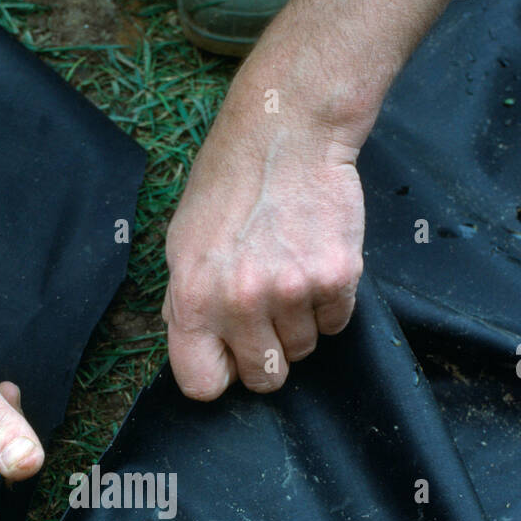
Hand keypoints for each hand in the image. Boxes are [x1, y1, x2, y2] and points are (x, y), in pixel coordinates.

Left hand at [163, 40, 364, 398]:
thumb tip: (199, 352)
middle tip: (266, 316)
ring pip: (304, 350)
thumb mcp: (183, 246)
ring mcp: (293, 292)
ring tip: (288, 274)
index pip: (202, 386)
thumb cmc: (228, 187)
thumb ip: (187, 305)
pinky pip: (337, 323)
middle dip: (265, 356)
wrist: (287, 134)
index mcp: (194, 300)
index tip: (228, 357)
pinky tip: (313, 262)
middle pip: (264, 379)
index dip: (219, 374)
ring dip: (299, 324)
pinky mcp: (337, 277)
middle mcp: (241, 303)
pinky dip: (329, 303)